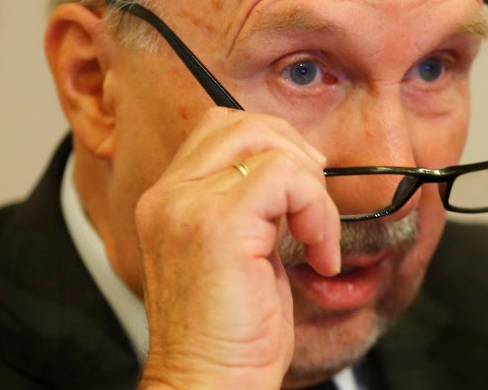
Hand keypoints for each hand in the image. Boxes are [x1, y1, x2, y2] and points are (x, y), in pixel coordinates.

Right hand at [134, 108, 339, 389]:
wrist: (209, 384)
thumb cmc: (229, 332)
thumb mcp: (237, 252)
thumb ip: (250, 204)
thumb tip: (294, 166)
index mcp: (170, 199)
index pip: (222, 128)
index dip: (274, 146)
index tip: (304, 189)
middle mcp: (169, 195)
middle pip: (246, 124)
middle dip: (297, 156)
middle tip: (314, 210)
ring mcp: (187, 205)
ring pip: (269, 143)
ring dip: (311, 188)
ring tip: (315, 236)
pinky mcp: (219, 224)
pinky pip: (287, 178)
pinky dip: (317, 211)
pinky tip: (317, 253)